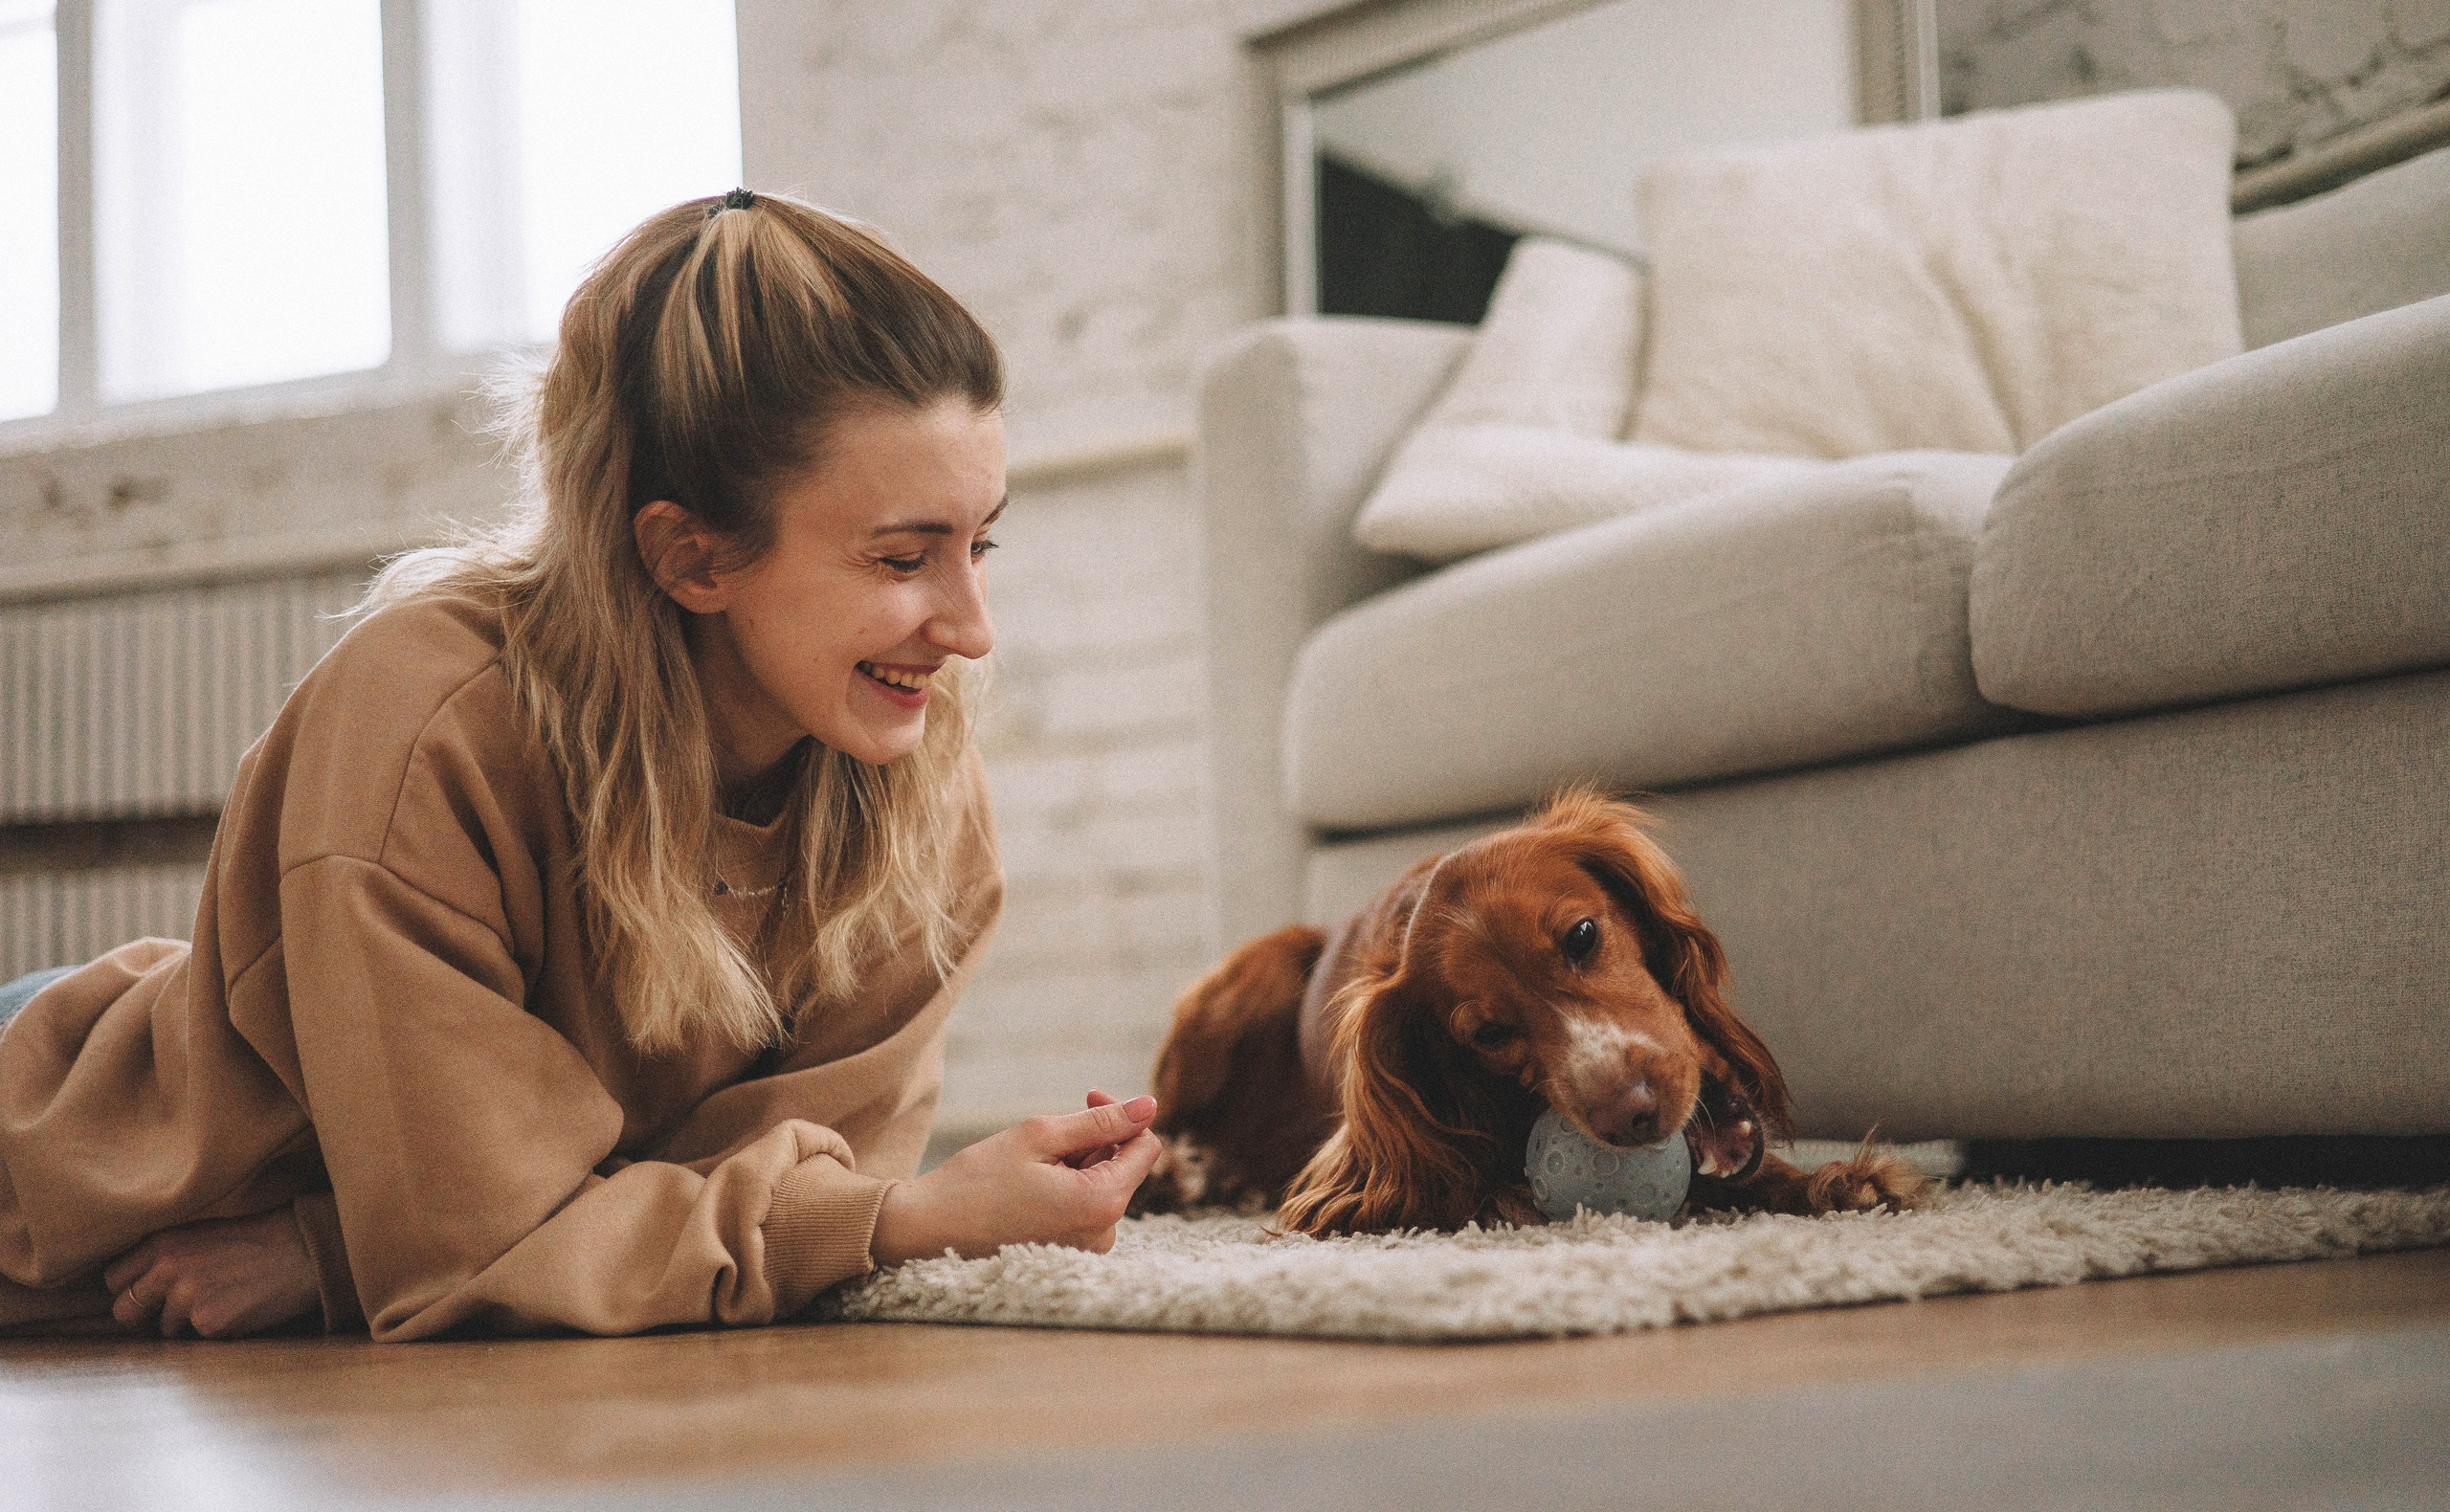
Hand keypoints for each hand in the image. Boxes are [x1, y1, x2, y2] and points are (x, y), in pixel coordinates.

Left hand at [103, 1207, 323, 1338]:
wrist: (304, 1249)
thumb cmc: (254, 1241)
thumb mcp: (199, 1235)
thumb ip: (162, 1257)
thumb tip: (131, 1290)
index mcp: (162, 1243)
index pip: (113, 1280)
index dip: (130, 1290)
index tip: (149, 1294)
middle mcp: (167, 1270)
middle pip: (123, 1312)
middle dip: (143, 1317)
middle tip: (172, 1312)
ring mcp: (187, 1298)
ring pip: (164, 1330)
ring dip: (186, 1325)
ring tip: (222, 1301)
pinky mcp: (209, 1323)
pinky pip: (196, 1339)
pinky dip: (214, 1331)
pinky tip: (238, 1310)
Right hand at [872, 1093, 1161, 1264]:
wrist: (930, 1229)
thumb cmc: (979, 1180)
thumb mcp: (1040, 1137)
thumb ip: (1101, 1121)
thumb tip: (1151, 1105)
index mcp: (1102, 1204)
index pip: (1145, 1147)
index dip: (1123, 1114)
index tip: (1087, 1097)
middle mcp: (1104, 1234)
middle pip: (1123, 1166)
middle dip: (1094, 1139)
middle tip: (1047, 1130)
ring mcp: (1088, 1248)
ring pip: (1103, 1183)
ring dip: (1078, 1160)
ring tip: (1031, 1162)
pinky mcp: (1071, 1253)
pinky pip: (1086, 1205)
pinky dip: (1069, 1184)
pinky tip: (1031, 1183)